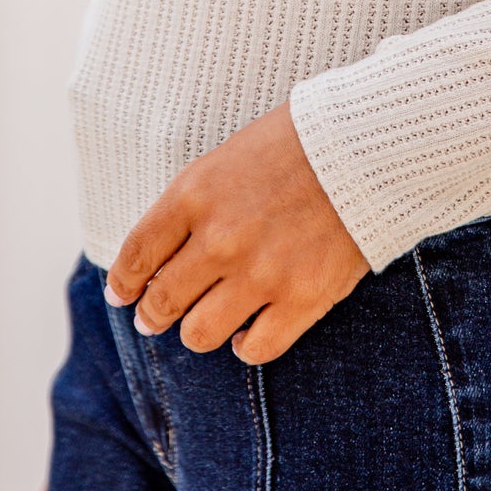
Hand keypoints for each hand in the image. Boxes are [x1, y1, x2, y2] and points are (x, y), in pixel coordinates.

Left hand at [104, 101, 367, 364]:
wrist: (369, 141)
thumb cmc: (297, 141)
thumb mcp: (228, 156)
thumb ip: (193, 204)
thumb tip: (161, 255)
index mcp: (195, 193)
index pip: (137, 255)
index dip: (123, 282)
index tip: (122, 295)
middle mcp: (220, 238)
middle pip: (162, 301)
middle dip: (152, 314)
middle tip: (155, 317)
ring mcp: (260, 273)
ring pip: (199, 334)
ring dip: (197, 331)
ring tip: (206, 322)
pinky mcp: (301, 298)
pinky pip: (254, 349)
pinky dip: (245, 344)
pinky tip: (250, 329)